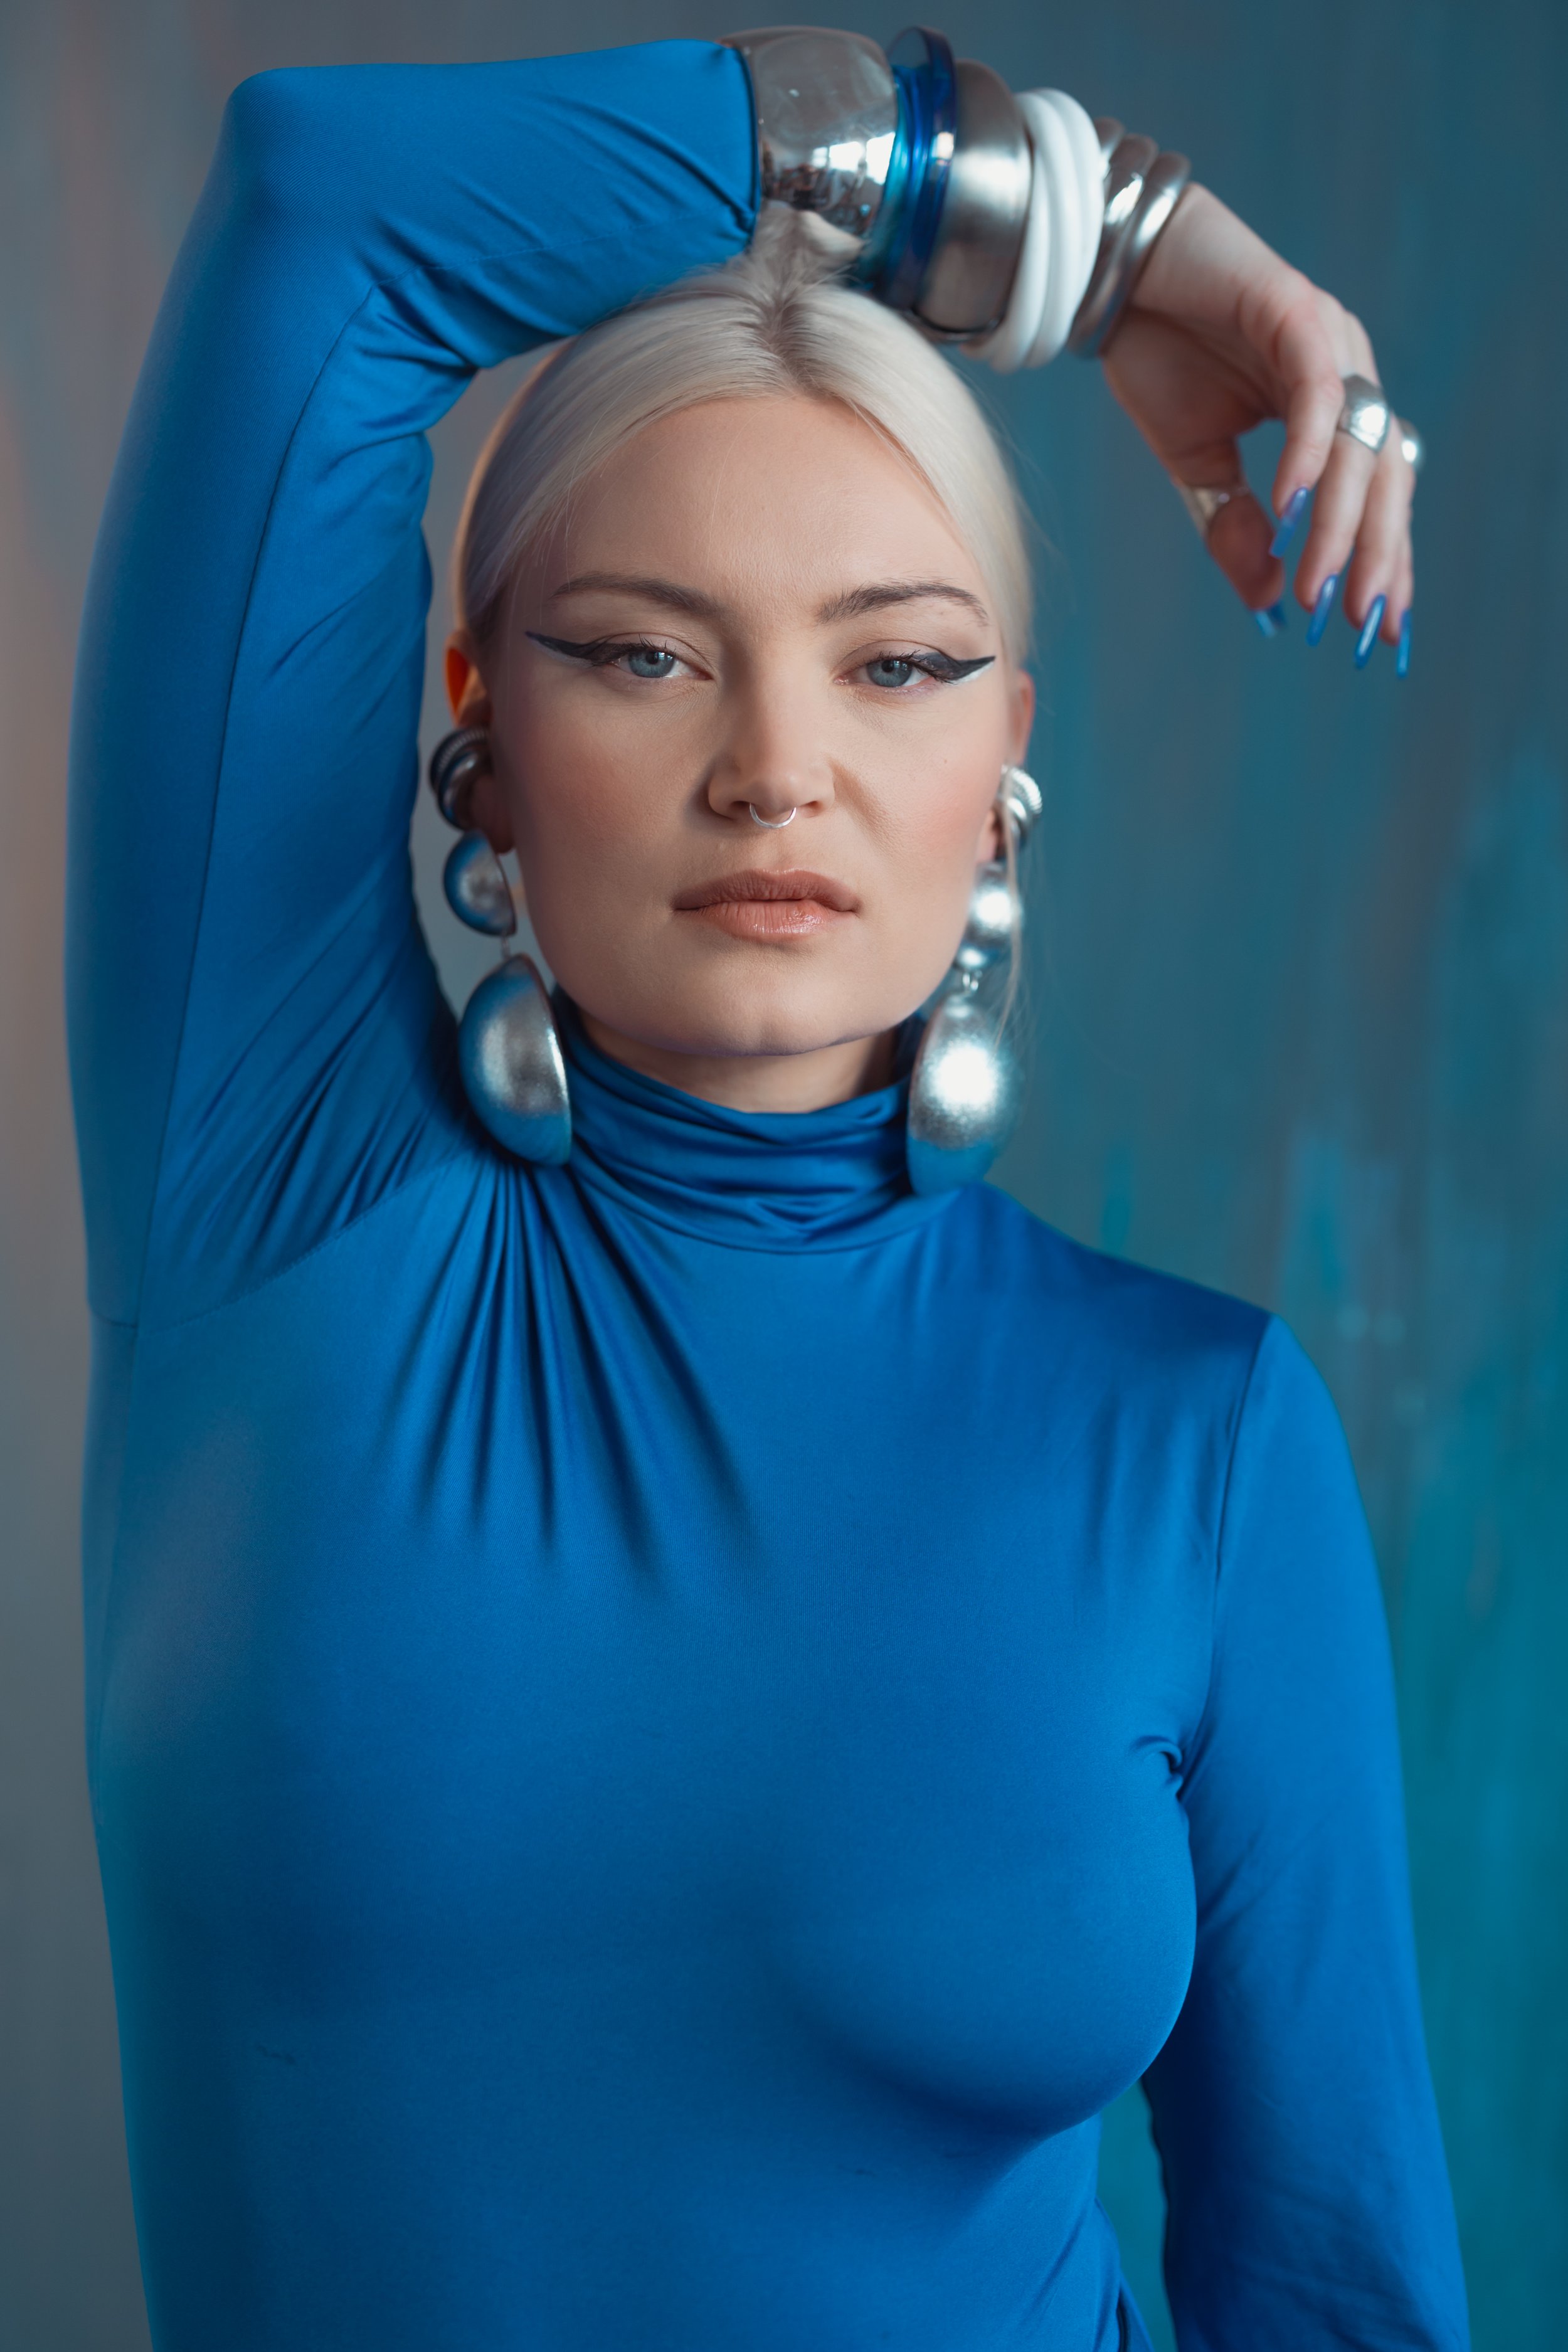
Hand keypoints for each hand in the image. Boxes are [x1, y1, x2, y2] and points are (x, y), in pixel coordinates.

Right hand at [1100, 184, 1414, 662]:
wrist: (1114, 273)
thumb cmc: (1158, 355)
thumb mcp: (1198, 466)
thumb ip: (1236, 527)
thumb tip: (1268, 598)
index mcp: (1331, 407)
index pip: (1377, 493)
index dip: (1384, 560)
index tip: (1381, 629)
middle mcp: (1347, 370)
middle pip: (1385, 475)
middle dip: (1377, 555)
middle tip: (1358, 623)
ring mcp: (1330, 339)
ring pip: (1357, 442)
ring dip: (1340, 523)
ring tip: (1319, 585)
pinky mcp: (1298, 312)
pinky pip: (1318, 395)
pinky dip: (1309, 456)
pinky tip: (1292, 510)